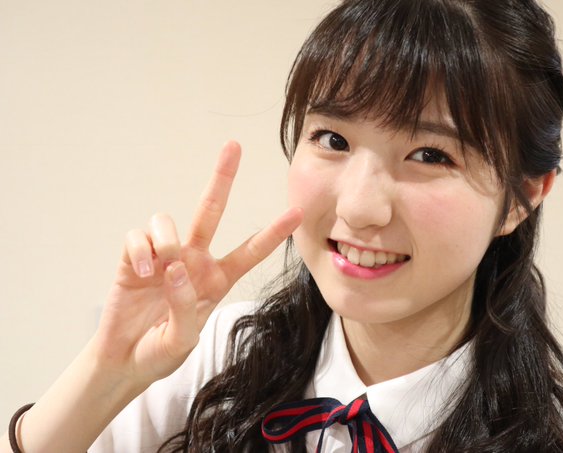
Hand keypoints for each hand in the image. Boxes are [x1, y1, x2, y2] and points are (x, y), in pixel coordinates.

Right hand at [92, 141, 302, 385]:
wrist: (123, 362)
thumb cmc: (160, 351)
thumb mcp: (183, 341)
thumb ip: (186, 307)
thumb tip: (177, 267)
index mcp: (216, 280)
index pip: (250, 252)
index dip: (272, 233)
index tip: (296, 212)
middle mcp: (193, 260)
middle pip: (210, 210)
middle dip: (222, 178)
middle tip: (233, 146)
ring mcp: (163, 257)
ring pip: (167, 220)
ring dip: (165, 239)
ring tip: (161, 268)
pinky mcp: (134, 258)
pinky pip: (138, 236)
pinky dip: (140, 250)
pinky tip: (142, 271)